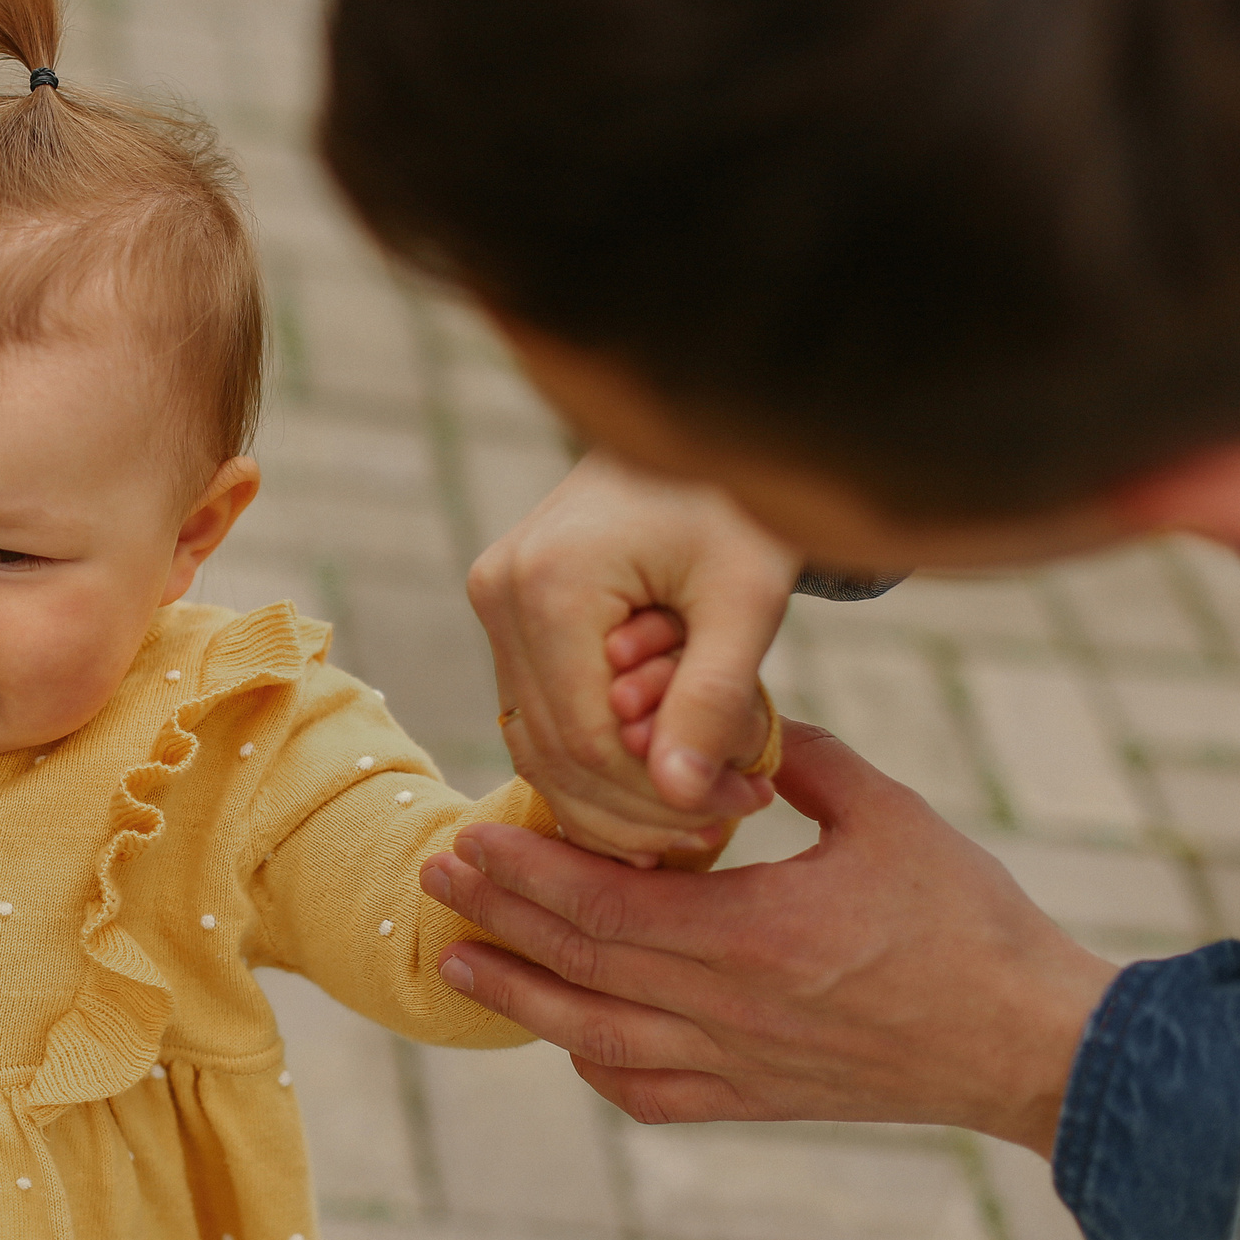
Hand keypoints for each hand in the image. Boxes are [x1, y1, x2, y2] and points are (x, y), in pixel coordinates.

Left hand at [420, 722, 1118, 1152]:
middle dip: (501, 917)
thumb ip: (797, 760)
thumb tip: (725, 717)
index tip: (471, 837)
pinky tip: (565, 1041)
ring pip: (598, 1039)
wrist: (1037, 1045)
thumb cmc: (972, 920)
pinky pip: (655, 1095)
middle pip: (583, 966)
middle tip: (437, 876)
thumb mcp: (887, 813)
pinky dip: (597, 1068)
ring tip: (457, 960)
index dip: (530, 873)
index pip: (608, 904)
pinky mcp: (761, 1101)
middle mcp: (733, 1010)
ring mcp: (742, 1065)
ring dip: (521, 997)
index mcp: (758, 933)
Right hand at [469, 451, 799, 859]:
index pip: (590, 739)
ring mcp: (494, 601)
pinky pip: (539, 713)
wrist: (700, 423)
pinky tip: (660, 780)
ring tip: (704, 808)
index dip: (663, 795)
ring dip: (616, 792)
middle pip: (556, 751)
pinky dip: (594, 758)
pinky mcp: (507, 610)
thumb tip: (684, 799)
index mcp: (549, 583)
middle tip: (731, 815)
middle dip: (643, 803)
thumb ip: (712, 696)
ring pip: (538, 743)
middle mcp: (499, 592)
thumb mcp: (745, 596)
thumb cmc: (735, 499)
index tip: (744, 802)